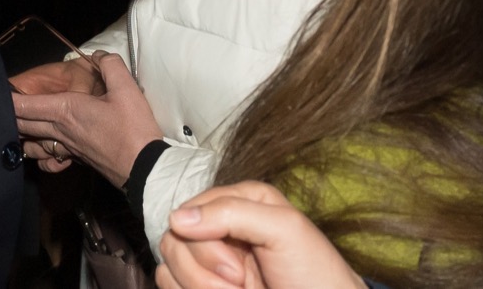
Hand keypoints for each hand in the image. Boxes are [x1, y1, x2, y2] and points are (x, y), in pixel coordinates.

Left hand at [12, 53, 164, 186]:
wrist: (143, 167)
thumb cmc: (132, 128)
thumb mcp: (126, 88)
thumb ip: (110, 65)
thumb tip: (98, 56)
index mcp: (66, 111)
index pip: (27, 105)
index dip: (9, 99)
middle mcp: (60, 131)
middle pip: (24, 124)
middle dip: (9, 115)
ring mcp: (66, 148)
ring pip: (32, 142)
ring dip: (20, 134)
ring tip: (13, 126)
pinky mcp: (76, 159)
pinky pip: (47, 156)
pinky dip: (37, 152)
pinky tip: (39, 148)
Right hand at [157, 184, 364, 288]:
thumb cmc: (314, 273)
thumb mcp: (284, 229)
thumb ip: (232, 213)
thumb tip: (177, 217)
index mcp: (240, 203)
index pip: (190, 212)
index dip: (205, 244)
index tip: (238, 270)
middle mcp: (221, 228)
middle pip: (174, 240)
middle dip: (205, 271)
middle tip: (242, 284)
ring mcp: (211, 261)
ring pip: (168, 267)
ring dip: (199, 287)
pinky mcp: (204, 286)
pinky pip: (169, 284)